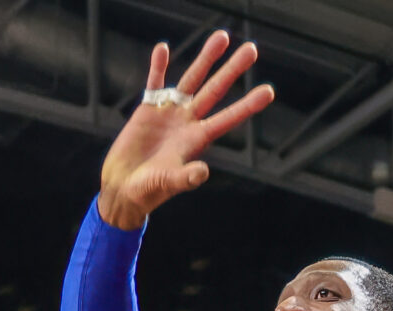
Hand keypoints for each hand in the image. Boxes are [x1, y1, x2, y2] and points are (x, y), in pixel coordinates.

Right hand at [96, 33, 276, 227]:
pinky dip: (158, 66)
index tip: (269, 91)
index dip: (247, 105)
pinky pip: (155, 82)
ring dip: (206, 59)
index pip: (228, 118)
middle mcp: (188, 123)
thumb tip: (202, 171)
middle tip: (252, 49)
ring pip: (192, 79)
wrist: (123, 188)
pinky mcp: (148, 110)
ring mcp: (170, 114)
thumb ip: (185, 178)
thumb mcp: (166, 184)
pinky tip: (162, 48)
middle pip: (215, 90)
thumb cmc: (147, 192)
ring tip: (222, 36)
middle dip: (233, 70)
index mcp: (197, 140)